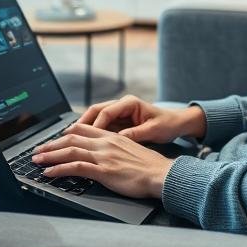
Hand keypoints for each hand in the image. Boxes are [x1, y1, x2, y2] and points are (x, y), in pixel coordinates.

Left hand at [31, 124, 173, 198]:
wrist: (161, 174)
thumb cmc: (150, 166)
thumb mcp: (131, 150)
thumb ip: (116, 149)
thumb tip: (106, 155)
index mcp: (112, 136)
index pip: (83, 129)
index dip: (65, 134)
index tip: (54, 139)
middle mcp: (105, 143)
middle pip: (71, 139)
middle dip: (51, 145)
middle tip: (38, 150)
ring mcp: (103, 156)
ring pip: (70, 151)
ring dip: (50, 155)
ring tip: (37, 160)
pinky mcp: (103, 171)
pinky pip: (76, 167)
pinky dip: (59, 169)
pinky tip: (49, 173)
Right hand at [76, 95, 206, 142]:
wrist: (177, 123)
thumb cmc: (167, 124)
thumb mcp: (153, 130)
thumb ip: (136, 134)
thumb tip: (119, 139)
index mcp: (130, 103)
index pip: (107, 111)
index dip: (96, 124)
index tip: (88, 136)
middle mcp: (122, 105)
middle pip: (96, 111)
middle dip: (82, 123)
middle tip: (69, 135)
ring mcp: (120, 112)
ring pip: (96, 118)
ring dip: (85, 128)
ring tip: (72, 139)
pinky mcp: (119, 121)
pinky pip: (102, 125)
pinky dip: (93, 133)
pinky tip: (85, 143)